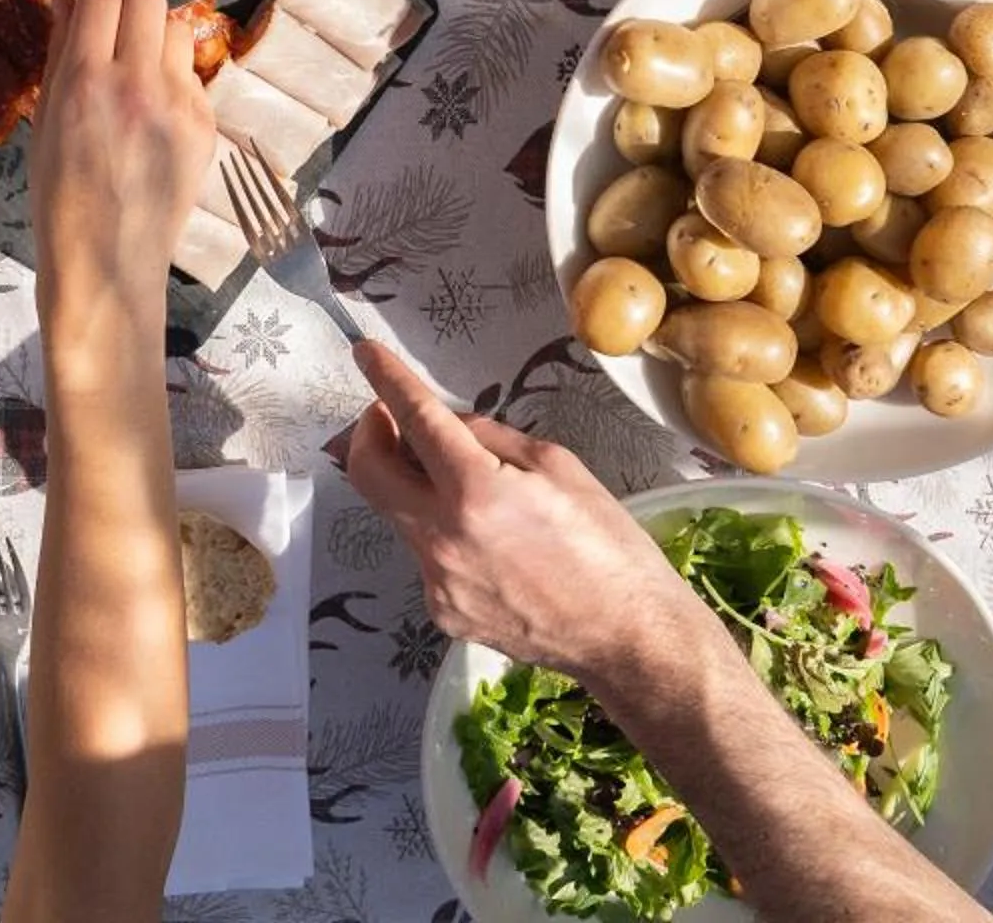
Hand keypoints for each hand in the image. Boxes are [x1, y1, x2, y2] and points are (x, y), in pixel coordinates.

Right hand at [28, 0, 214, 307]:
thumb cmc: (59, 198)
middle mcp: (137, 83)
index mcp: (85, 81)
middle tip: (115, 23)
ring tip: (138, 68)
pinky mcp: (206, 126)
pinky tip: (154, 112)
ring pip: (178, 30)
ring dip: (155, 36)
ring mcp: (179, 104)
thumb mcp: (44, 123)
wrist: (108, 263)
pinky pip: (192, 75)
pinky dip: (173, 79)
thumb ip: (58, 54)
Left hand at [344, 340, 696, 683]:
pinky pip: (425, 555)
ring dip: (413, 486)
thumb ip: (494, 438)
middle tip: (391, 417)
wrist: (626, 637)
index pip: (415, 419)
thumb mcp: (561, 467)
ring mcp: (436, 582)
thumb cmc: (609, 547)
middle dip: (370, 433)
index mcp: (477, 493)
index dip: (386, 379)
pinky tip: (490, 546)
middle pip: (367, 472)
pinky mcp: (442, 612)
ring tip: (465, 487)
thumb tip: (450, 425)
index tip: (366, 354)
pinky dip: (442, 534)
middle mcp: (442, 539)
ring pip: (398, 514)